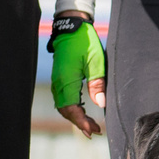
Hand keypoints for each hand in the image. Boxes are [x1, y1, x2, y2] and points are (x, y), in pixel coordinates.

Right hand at [50, 17, 105, 137]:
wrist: (72, 27)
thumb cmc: (84, 42)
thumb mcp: (96, 61)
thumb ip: (97, 83)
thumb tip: (101, 104)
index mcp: (66, 80)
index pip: (71, 109)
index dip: (81, 122)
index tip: (93, 130)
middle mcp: (59, 83)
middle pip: (66, 111)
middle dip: (79, 123)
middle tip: (95, 131)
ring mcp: (58, 81)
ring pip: (64, 106)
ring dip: (76, 117)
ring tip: (90, 126)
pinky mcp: (60, 79)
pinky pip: (63, 99)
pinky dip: (72, 109)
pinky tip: (82, 111)